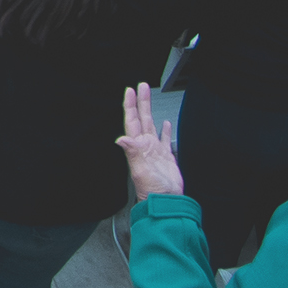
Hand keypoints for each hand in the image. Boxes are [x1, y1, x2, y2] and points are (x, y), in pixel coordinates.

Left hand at [117, 84, 182, 198]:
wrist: (167, 201)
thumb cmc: (152, 190)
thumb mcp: (140, 170)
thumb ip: (132, 153)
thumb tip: (121, 139)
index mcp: (138, 146)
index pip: (132, 120)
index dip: (130, 105)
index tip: (130, 90)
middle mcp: (145, 145)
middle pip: (142, 118)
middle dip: (141, 101)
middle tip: (141, 86)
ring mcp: (155, 150)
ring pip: (152, 124)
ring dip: (150, 111)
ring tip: (149, 98)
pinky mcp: (166, 157)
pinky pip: (164, 139)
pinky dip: (164, 130)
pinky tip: (165, 123)